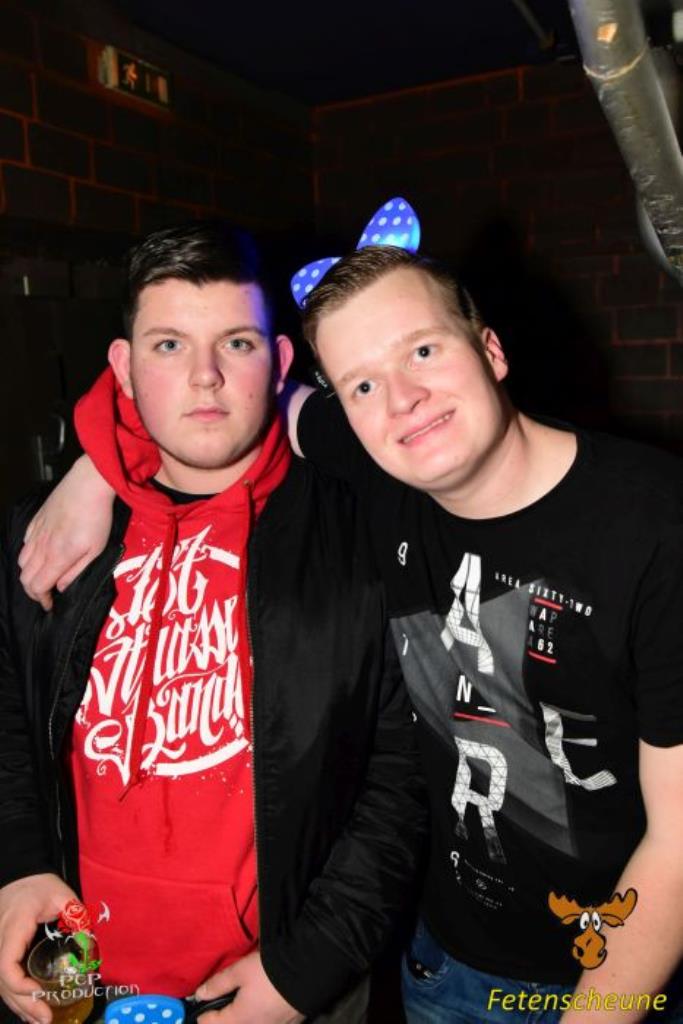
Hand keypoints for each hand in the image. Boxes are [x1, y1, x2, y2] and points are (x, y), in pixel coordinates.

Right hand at [0, 873, 78, 1023]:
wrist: (19, 876)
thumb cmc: (39, 885)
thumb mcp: (61, 894)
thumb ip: (76, 915)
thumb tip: (89, 942)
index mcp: (14, 927)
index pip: (6, 964)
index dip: (20, 985)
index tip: (40, 992)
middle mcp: (0, 941)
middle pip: (3, 982)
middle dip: (24, 1004)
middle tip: (47, 1018)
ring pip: (1, 985)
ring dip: (19, 1006)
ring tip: (41, 1021)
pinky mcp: (1, 952)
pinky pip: (4, 979)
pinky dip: (15, 997)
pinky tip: (29, 1010)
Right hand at [18, 456, 114, 610]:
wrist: (87, 484)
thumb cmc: (98, 518)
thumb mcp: (96, 549)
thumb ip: (77, 571)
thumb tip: (62, 587)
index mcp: (57, 556)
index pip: (37, 586)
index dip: (42, 600)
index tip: (51, 605)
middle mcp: (41, 546)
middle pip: (25, 577)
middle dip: (33, 590)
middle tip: (47, 594)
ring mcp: (35, 532)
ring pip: (21, 561)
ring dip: (29, 573)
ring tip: (44, 575)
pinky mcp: (35, 520)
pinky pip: (24, 543)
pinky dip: (29, 555)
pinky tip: (41, 553)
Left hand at [195, 951, 304, 1023]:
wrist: (308, 970)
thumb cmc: (270, 970)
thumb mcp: (240, 971)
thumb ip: (219, 984)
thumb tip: (199, 995)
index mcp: (240, 1019)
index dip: (204, 1016)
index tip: (201, 1011)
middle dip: (224, 1023)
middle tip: (221, 1014)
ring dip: (244, 1022)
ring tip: (244, 1011)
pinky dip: (263, 1021)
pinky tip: (266, 1012)